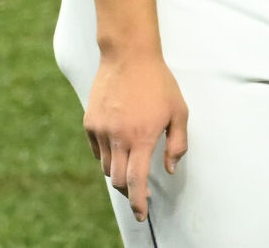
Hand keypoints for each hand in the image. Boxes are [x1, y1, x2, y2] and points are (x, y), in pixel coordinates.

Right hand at [83, 51, 188, 222]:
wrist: (129, 54)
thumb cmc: (158, 81)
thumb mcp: (178, 110)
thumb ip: (177, 143)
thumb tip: (170, 169)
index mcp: (142, 137)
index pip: (136, 182)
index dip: (138, 203)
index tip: (141, 215)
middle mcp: (118, 138)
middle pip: (118, 180)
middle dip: (128, 190)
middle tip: (137, 189)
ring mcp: (101, 130)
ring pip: (106, 166)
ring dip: (118, 170)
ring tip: (130, 158)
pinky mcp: (89, 122)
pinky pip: (97, 149)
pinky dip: (106, 153)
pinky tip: (118, 142)